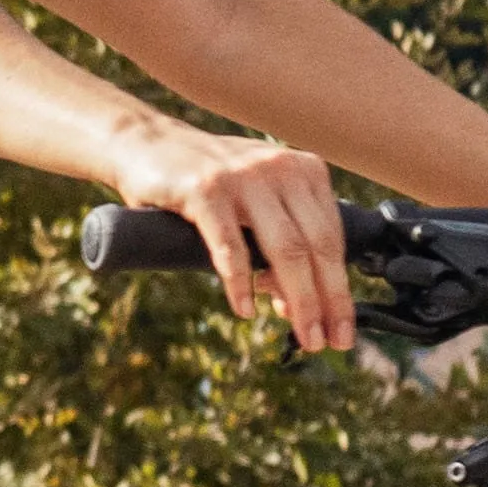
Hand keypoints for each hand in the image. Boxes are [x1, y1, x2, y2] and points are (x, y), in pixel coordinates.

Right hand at [116, 123, 353, 349]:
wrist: (145, 144)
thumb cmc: (204, 182)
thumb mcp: (253, 205)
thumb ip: (278, 244)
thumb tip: (292, 304)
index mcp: (302, 171)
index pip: (332, 238)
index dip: (339, 288)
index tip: (342, 328)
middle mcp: (280, 169)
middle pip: (316, 246)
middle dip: (327, 300)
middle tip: (329, 342)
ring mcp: (244, 177)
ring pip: (286, 249)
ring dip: (299, 300)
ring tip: (303, 335)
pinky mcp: (205, 189)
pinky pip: (231, 246)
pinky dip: (240, 283)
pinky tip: (245, 310)